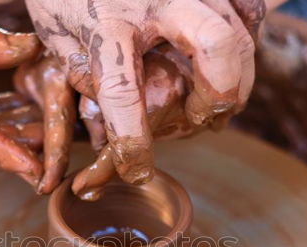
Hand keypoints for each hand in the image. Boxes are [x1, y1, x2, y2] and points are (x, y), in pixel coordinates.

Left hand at [25, 0, 264, 184]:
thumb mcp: (57, 31)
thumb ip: (82, 72)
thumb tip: (111, 120)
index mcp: (108, 20)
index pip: (123, 92)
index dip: (133, 142)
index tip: (138, 170)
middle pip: (215, 45)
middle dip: (219, 94)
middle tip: (202, 118)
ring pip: (239, 32)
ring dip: (238, 78)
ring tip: (215, 104)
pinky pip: (249, 9)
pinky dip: (247, 41)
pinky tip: (229, 66)